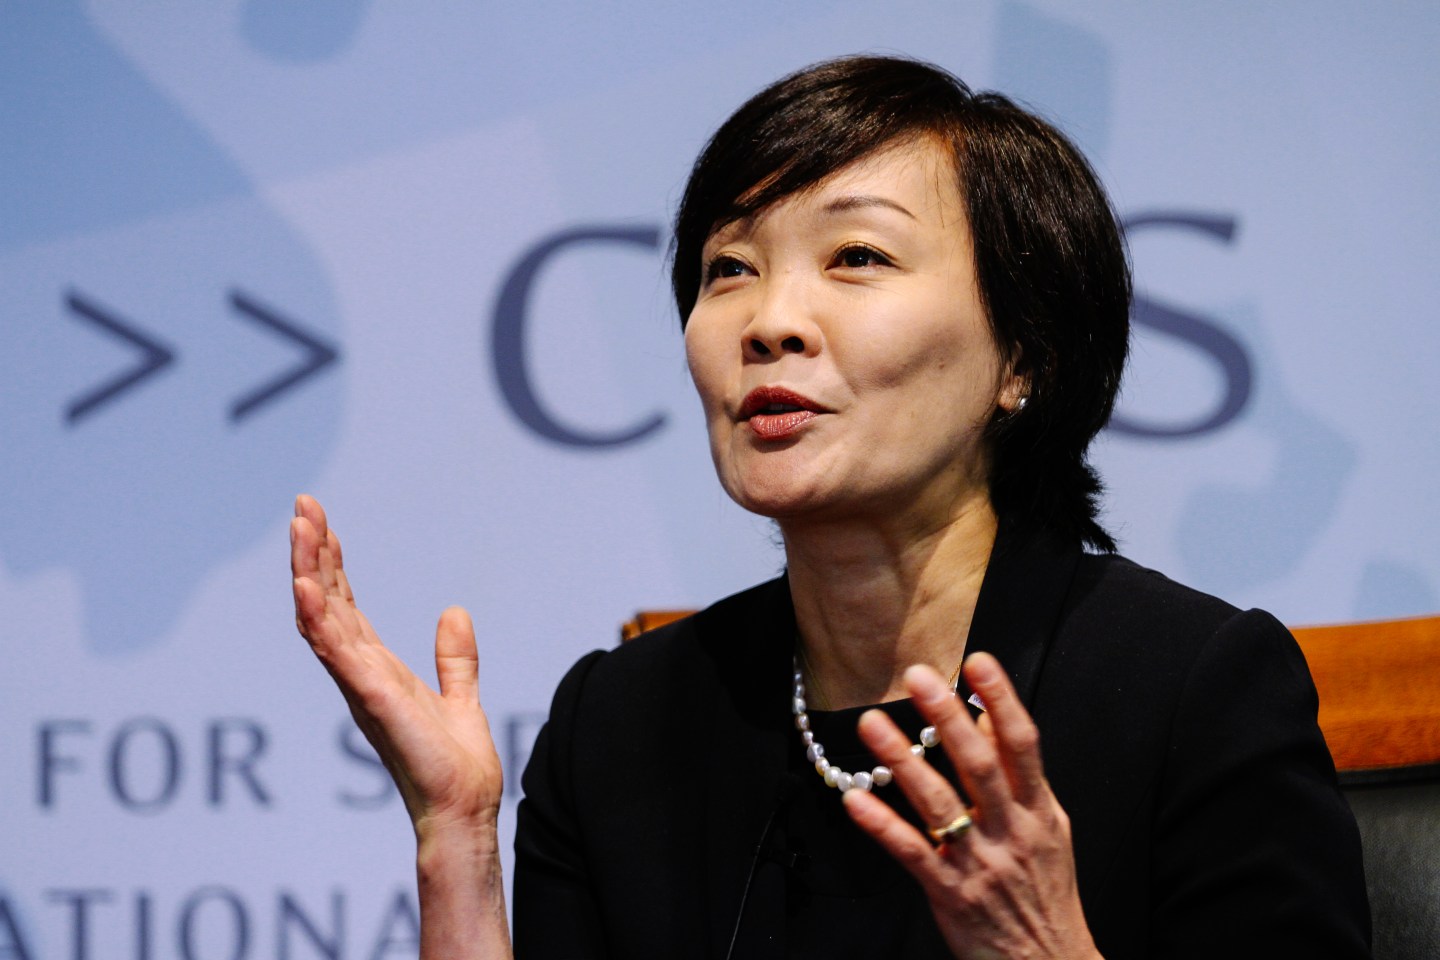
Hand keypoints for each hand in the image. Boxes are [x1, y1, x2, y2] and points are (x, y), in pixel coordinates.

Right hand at [290, 494, 503, 837]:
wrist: (464, 810)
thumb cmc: (455, 767)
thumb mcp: (459, 697)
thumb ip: (455, 659)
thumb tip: (454, 613)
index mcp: (376, 670)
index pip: (345, 607)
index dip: (331, 565)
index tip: (322, 522)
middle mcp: (359, 674)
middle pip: (326, 604)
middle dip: (313, 554)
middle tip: (303, 506)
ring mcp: (361, 686)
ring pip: (322, 619)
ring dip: (309, 573)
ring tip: (300, 527)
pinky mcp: (373, 700)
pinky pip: (337, 653)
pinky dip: (319, 619)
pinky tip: (307, 587)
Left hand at [842, 654, 1101, 959]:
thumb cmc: (1045, 893)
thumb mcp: (1047, 831)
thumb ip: (1020, 779)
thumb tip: (990, 722)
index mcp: (1039, 812)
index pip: (1023, 745)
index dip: (1002, 701)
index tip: (977, 661)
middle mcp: (1012, 832)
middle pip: (979, 765)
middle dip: (948, 718)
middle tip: (918, 677)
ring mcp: (980, 863)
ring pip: (939, 804)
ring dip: (902, 760)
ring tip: (872, 723)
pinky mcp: (950, 894)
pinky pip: (912, 853)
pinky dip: (882, 825)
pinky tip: (855, 800)